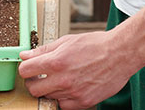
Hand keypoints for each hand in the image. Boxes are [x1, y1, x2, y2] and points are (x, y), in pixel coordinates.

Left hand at [18, 30, 135, 109]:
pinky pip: (64, 106)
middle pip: (33, 89)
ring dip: (49, 90)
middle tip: (40, 76)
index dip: (25, 69)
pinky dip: (63, 99)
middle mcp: (63, 79)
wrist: (120, 54)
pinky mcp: (84, 102)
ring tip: (60, 79)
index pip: (25, 71)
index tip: (30, 68)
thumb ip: (44, 50)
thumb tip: (25, 55)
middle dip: (33, 82)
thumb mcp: (67, 41)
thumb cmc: (95, 45)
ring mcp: (73, 93)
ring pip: (48, 97)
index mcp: (56, 61)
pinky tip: (68, 88)